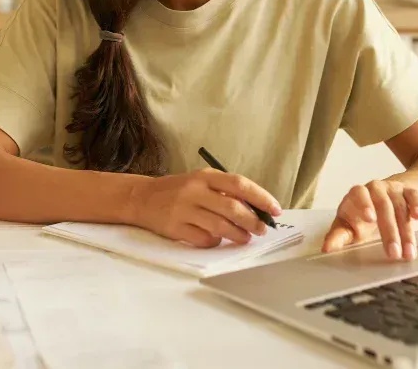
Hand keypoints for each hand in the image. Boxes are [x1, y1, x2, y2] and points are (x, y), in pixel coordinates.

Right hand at [129, 168, 282, 247]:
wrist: (142, 198)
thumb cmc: (179, 191)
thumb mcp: (200, 182)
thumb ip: (225, 192)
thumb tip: (257, 210)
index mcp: (205, 175)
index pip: (239, 184)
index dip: (261, 198)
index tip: (275, 210)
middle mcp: (194, 190)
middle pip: (232, 208)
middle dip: (253, 221)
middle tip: (262, 229)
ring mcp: (183, 209)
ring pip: (220, 226)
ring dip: (238, 235)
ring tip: (245, 237)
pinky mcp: (175, 228)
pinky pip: (203, 239)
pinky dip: (215, 242)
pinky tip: (217, 239)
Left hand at [321, 179, 417, 259]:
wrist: (380, 201)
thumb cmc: (359, 217)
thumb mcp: (347, 226)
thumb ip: (337, 237)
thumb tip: (326, 249)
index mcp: (357, 194)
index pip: (359, 193)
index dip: (365, 204)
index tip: (370, 219)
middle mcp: (375, 188)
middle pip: (384, 206)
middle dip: (390, 231)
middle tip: (393, 253)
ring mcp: (392, 189)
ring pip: (400, 207)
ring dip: (406, 231)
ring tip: (408, 253)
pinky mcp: (408, 191)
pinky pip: (414, 195)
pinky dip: (417, 205)